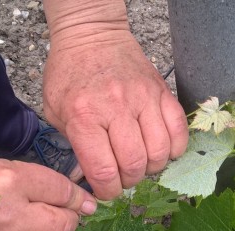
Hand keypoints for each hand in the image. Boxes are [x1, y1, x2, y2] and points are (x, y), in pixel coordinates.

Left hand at [43, 28, 187, 199]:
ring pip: (159, 152)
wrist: (92, 35)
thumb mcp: (55, 111)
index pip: (103, 169)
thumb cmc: (69, 74)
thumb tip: (90, 179)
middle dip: (128, 181)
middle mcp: (116, 108)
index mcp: (84, 115)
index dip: (106, 190)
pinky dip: (173, 149)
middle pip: (134, 164)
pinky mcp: (162, 92)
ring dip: (150, 167)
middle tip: (122, 176)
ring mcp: (143, 99)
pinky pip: (179, 131)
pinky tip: (160, 149)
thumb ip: (73, 146)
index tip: (105, 190)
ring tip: (140, 162)